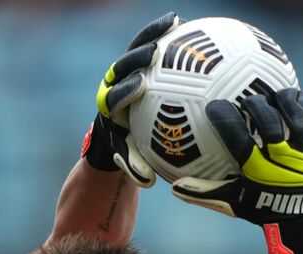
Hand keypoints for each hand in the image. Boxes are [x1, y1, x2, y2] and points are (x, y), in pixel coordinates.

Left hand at [82, 12, 184, 185]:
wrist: (123, 135)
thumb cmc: (130, 151)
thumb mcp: (132, 161)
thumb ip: (135, 166)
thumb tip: (146, 181)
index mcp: (110, 108)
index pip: (114, 96)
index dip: (124, 90)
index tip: (139, 87)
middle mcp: (116, 86)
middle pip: (122, 67)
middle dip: (136, 58)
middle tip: (153, 53)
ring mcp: (128, 72)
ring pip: (138, 50)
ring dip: (154, 36)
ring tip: (174, 24)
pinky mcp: (142, 64)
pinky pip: (158, 48)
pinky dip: (171, 37)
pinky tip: (191, 26)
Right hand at [173, 88, 302, 253]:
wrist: (298, 219)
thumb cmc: (259, 208)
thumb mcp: (230, 203)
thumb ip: (203, 192)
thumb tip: (173, 187)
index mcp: (258, 172)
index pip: (240, 140)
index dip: (226, 119)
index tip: (213, 106)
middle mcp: (283, 161)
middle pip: (268, 123)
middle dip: (254, 106)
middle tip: (243, 101)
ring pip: (295, 116)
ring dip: (280, 99)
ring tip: (268, 93)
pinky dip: (301, 99)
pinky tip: (289, 92)